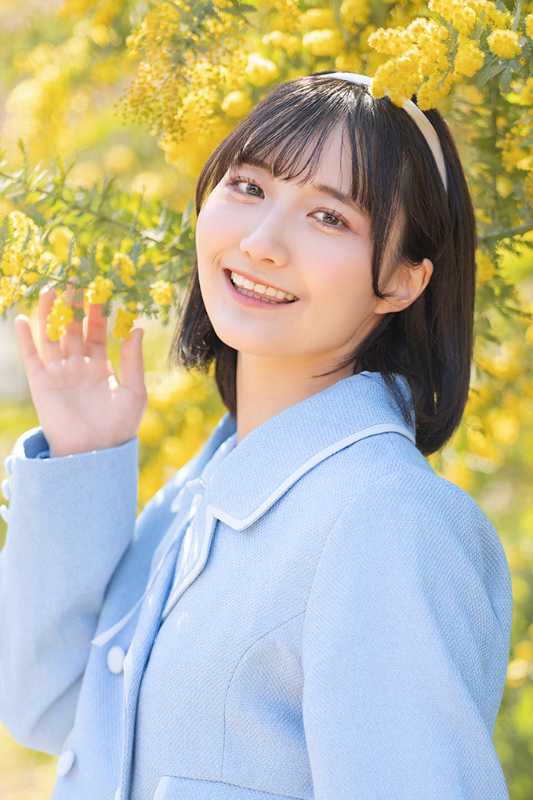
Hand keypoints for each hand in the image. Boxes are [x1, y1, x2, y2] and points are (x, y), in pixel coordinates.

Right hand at [13, 284, 147, 456]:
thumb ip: (133, 360)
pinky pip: (32, 356)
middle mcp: (78, 366)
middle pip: (73, 329)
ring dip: (49, 315)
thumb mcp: (134, 391)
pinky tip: (22, 317)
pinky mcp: (41, 383)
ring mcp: (59, 373)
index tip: (100, 290)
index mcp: (102, 367)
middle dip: (73, 307)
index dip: (97, 313)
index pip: (97, 333)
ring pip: (51, 337)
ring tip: (50, 291)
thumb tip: (136, 328)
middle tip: (74, 281)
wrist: (95, 453)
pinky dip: (26, 338)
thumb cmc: (119, 426)